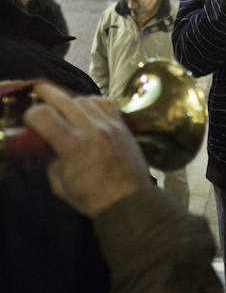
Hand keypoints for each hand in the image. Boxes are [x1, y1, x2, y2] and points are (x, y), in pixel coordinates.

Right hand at [24, 82, 149, 216]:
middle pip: (64, 100)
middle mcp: (92, 130)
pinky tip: (87, 106)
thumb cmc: (92, 198)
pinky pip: (106, 103)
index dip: (32, 114)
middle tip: (39, 92)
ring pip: (85, 99)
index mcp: (73, 146)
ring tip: (64, 104)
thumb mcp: (60, 185)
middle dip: (47, 93)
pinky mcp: (123, 125)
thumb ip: (50, 161)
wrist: (129, 201)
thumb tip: (47, 145)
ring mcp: (109, 125)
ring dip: (71, 99)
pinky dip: (93, 101)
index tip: (30, 119)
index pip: (45, 117)